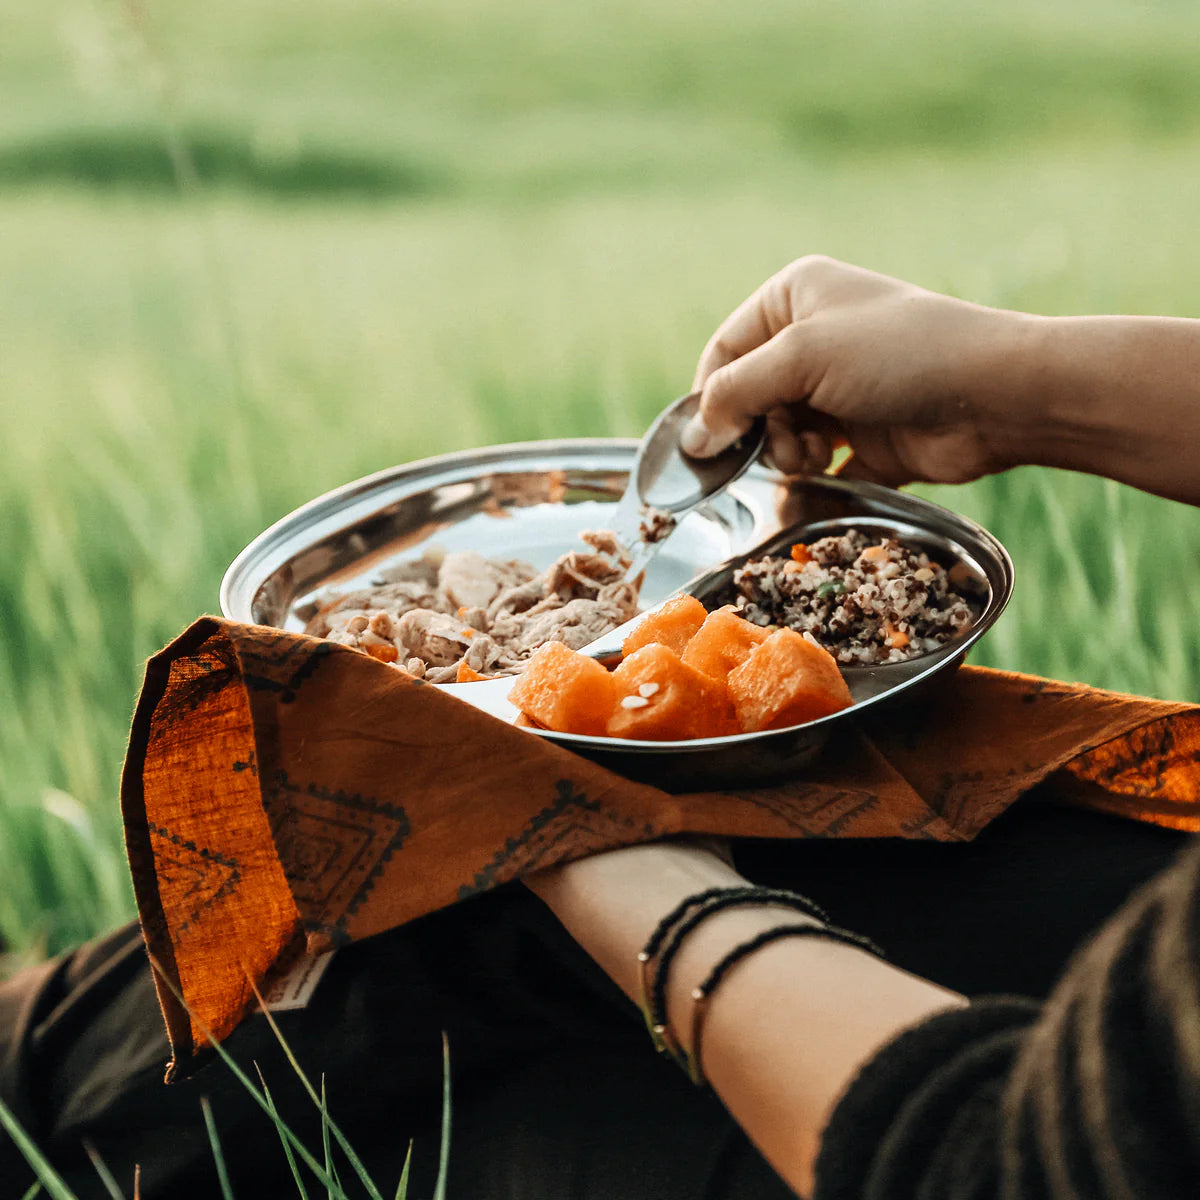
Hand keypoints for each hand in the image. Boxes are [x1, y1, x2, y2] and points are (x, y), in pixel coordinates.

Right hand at [682, 255, 1030, 486]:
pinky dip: (812, 476)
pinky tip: (827, 472)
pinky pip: (813, 464)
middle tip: (781, 443)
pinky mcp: (861, 438)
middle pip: (748, 398)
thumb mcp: (802, 357)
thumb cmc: (898, 354)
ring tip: (816, 453)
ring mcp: (838, 391)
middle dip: (757, 428)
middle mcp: (812, 340)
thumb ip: (735, 394)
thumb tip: (693, 439)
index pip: (724, 351)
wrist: (994, 396)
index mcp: (794, 297)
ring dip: (788, 452)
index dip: (711, 397)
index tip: (708, 440)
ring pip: (778, 435)